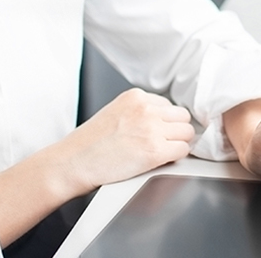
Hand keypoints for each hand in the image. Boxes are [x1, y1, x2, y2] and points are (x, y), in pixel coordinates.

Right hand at [57, 88, 193, 192]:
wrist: (72, 162)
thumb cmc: (88, 144)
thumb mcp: (114, 112)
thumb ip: (138, 111)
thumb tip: (162, 120)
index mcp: (135, 97)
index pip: (168, 106)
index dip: (165, 122)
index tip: (157, 132)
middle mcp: (146, 108)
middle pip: (182, 117)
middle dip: (175, 131)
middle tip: (162, 144)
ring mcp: (152, 129)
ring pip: (187, 133)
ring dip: (178, 144)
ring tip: (160, 153)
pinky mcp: (155, 151)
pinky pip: (183, 150)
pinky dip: (176, 157)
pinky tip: (161, 161)